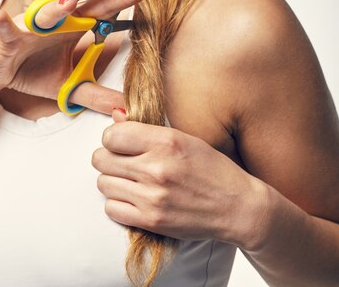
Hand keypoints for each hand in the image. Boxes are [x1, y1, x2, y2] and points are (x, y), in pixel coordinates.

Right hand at [0, 0, 151, 114]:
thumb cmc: (30, 69)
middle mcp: (53, 19)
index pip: (101, 8)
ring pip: (43, 11)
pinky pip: (5, 31)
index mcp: (71, 25)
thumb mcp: (69, 86)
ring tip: (70, 2)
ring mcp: (28, 27)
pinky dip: (3, 24)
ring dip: (55, 6)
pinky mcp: (6, 39)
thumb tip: (128, 109)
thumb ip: (98, 95)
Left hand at [92, 112, 266, 244]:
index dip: (113, 138)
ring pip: (103, 183)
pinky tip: (133, 198)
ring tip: (130, 180)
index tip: (122, 143)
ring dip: (113, 181)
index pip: (112, 135)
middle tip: (123, 162)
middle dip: (109, 158)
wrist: (237, 206)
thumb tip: (115, 116)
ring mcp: (152, 196)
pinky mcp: (151, 221)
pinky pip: (111, 209)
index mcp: (166, 141)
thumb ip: (147, 129)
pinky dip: (118, 203)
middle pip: (101, 159)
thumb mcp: (184, 138)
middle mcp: (156, 167)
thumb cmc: (212, 168)